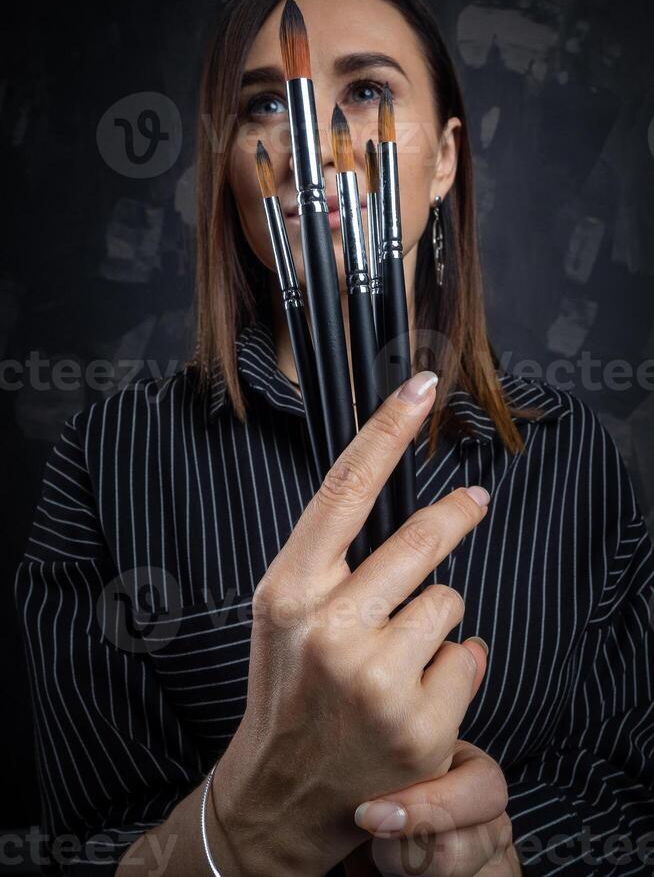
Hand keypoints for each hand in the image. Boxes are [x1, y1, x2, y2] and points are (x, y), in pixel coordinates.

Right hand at [210, 371, 491, 876]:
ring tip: (402, 652)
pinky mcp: (418, 723)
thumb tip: (401, 501)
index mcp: (288, 588)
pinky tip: (418, 692)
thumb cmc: (288, 684)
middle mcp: (328, 628)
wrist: (284, 788)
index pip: (345, 490)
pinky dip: (454, 667)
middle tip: (475, 500)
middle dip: (457, 516)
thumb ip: (328, 558)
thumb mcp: (282, 609)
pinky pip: (469, 655)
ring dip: (438, 618)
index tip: (421, 388)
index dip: (387, 431)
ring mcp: (374, 679)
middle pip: (422, 540)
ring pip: (451, 601)